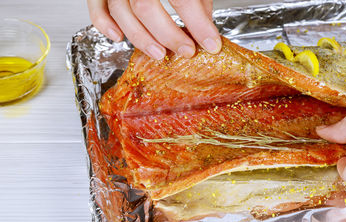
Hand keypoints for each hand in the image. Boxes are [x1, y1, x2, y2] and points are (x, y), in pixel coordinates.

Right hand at [87, 0, 220, 59]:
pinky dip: (104, 24)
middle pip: (146, 8)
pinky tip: (119, 37)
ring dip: (140, 38)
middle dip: (169, 36)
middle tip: (187, 51)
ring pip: (120, 12)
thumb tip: (203, 25)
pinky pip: (96, 6)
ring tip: (160, 53)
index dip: (198, 24)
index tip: (211, 43)